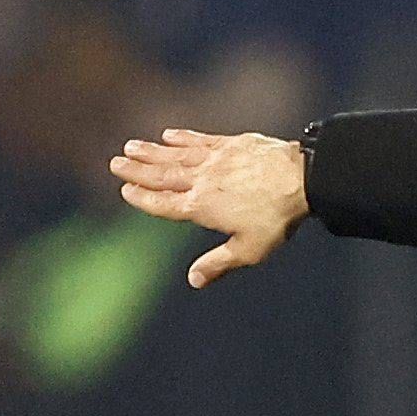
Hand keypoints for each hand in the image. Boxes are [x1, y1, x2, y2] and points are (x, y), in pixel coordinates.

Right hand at [108, 127, 310, 288]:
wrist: (301, 179)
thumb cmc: (277, 219)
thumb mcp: (249, 250)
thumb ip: (218, 263)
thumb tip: (193, 281)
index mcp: (201, 207)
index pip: (164, 203)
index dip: (143, 198)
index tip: (125, 191)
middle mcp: (202, 180)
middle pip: (162, 175)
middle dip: (137, 170)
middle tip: (115, 163)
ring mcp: (215, 159)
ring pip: (175, 155)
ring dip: (152, 151)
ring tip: (131, 146)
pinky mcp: (231, 143)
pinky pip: (199, 140)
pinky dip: (182, 137)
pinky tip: (168, 134)